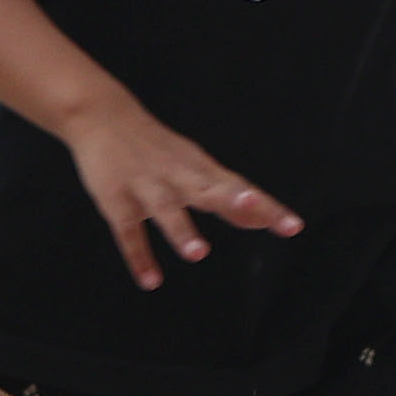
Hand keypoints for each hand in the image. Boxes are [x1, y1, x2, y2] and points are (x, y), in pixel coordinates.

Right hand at [61, 99, 299, 288]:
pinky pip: (128, 230)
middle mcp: (177, 175)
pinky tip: (151, 280)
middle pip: (208, 189)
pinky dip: (138, 255)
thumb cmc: (158, 148)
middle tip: (253, 210)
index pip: (238, 188)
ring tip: (199, 253)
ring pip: (166, 208)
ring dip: (181, 229)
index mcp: (199, 168)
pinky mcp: (116, 198)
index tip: (292, 226)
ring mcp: (146, 185)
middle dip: (231, 200)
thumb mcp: (195, 165)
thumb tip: (262, 218)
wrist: (102, 115)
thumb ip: (227, 194)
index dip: (265, 207)